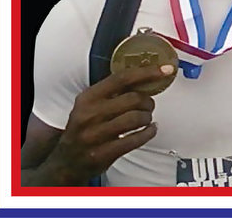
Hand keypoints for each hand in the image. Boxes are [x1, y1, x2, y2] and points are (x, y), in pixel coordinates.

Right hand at [43, 64, 173, 184]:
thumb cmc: (85, 127)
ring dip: (147, 117)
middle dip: (148, 101)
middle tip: (149, 104)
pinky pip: (136, 139)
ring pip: (136, 118)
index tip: (165, 70)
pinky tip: (149, 129)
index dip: (147, 72)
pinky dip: (148, 132)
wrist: (67, 161)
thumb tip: (147, 74)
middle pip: (133, 99)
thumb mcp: (91, 104)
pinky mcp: (103, 153)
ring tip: (146, 118)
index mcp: (88, 97)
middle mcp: (89, 114)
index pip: (122, 78)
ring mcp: (95, 135)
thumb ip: (115, 90)